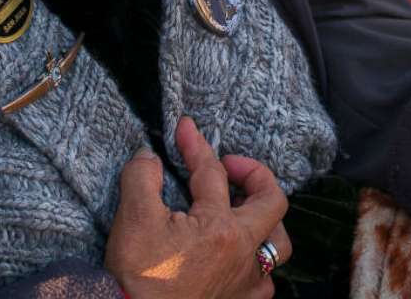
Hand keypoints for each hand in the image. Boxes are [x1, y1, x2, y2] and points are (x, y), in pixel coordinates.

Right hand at [105, 117, 290, 298]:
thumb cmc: (137, 280)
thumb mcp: (133, 221)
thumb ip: (142, 179)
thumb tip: (149, 155)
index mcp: (220, 227)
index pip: (212, 172)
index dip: (196, 146)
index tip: (186, 128)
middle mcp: (244, 252)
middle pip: (272, 201)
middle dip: (254, 174)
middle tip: (229, 166)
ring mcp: (246, 282)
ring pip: (277, 244)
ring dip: (265, 221)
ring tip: (242, 211)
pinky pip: (265, 281)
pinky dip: (257, 263)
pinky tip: (240, 259)